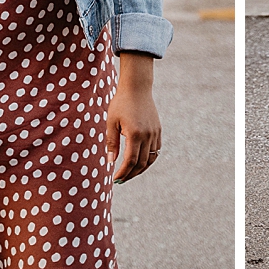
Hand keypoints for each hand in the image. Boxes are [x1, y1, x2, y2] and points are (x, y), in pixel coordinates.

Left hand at [107, 53, 160, 182]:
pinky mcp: (158, 130)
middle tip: (120, 180)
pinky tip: (140, 163)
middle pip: (140, 164)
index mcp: (134, 134)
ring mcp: (155, 133)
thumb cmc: (121, 103)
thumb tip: (110, 162)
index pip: (129, 161)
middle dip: (130, 174)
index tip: (115, 179)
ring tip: (129, 174)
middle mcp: (147, 136)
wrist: (137, 87)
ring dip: (140, 170)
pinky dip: (148, 160)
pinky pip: (156, 151)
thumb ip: (111, 143)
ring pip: (150, 159)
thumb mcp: (111, 122)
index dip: (122, 173)